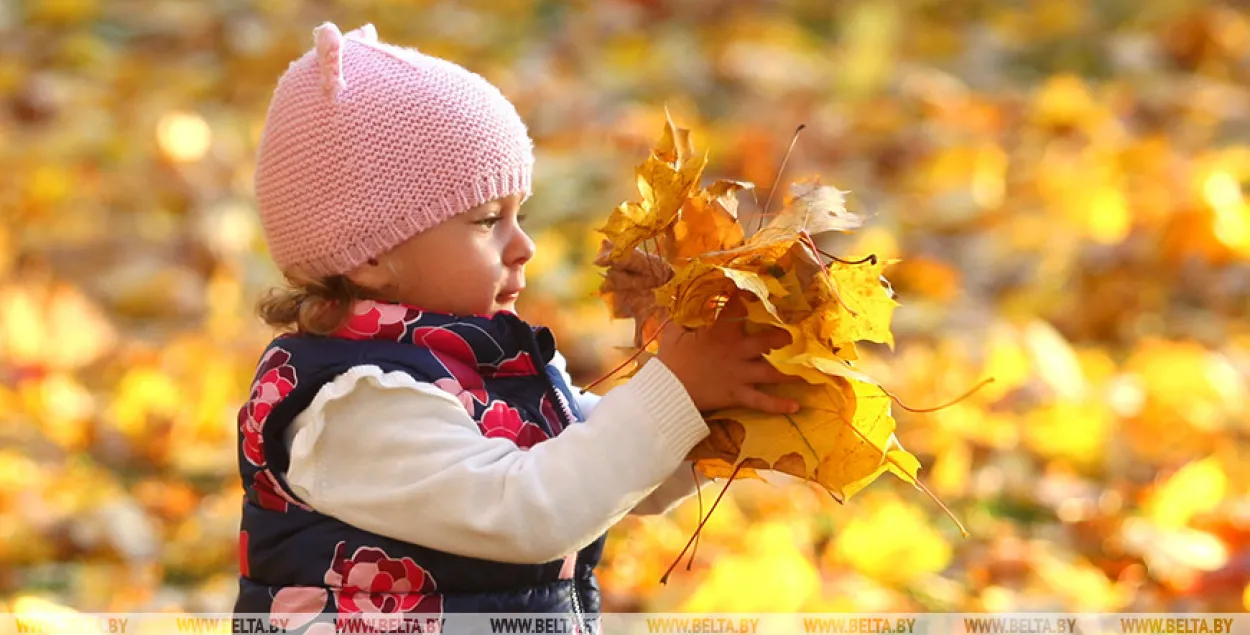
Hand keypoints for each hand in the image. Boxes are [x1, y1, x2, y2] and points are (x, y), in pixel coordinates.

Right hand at [656, 295, 801, 414]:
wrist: (668, 392)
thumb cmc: (670, 360)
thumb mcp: (672, 331)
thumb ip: (682, 313)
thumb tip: (682, 293)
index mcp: (721, 332)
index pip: (737, 306)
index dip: (749, 294)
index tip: (759, 286)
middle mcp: (736, 351)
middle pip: (767, 341)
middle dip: (783, 337)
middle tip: (792, 336)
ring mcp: (740, 374)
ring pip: (771, 371)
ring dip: (790, 370)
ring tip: (805, 369)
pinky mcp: (738, 394)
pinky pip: (762, 401)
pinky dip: (779, 405)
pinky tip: (796, 406)